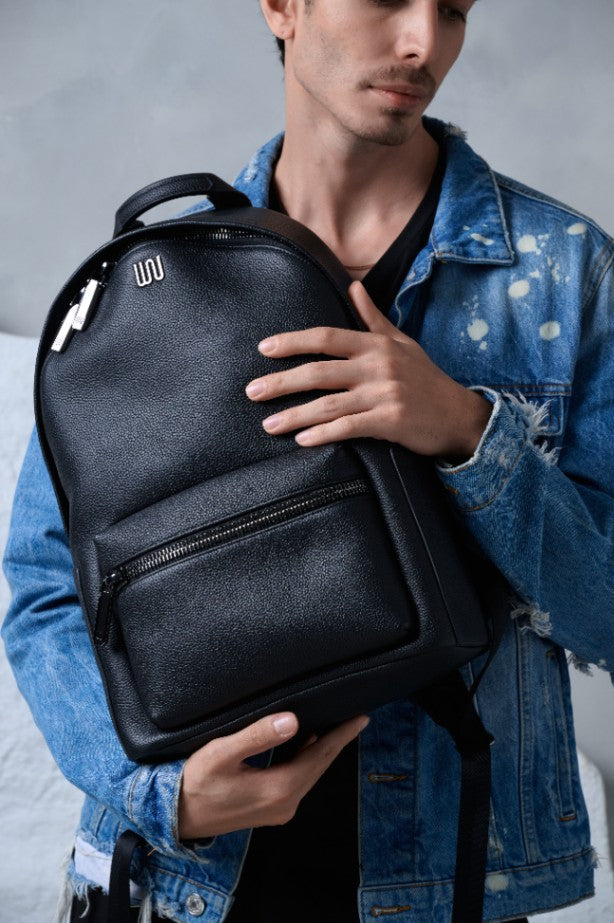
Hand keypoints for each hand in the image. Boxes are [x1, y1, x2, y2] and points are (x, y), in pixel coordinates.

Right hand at [177, 711, 368, 839]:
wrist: (175, 816)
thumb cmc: (194, 782)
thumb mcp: (222, 753)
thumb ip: (257, 735)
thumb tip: (292, 720)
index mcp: (279, 789)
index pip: (319, 756)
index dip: (341, 735)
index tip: (360, 717)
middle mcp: (285, 803)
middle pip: (319, 766)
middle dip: (337, 741)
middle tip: (356, 718)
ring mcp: (278, 809)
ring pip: (309, 774)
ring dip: (323, 751)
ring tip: (337, 728)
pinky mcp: (269, 809)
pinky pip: (297, 780)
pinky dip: (307, 761)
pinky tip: (306, 744)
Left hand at [245, 280, 491, 459]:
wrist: (460, 415)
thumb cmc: (426, 379)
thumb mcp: (402, 343)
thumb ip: (373, 318)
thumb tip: (352, 288)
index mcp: (376, 345)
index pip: (325, 337)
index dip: (292, 342)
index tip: (263, 349)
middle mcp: (378, 367)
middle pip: (318, 372)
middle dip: (281, 382)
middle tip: (251, 392)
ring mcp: (384, 395)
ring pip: (328, 404)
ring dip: (294, 415)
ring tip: (268, 425)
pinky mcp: (391, 422)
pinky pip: (349, 428)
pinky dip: (323, 434)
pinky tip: (302, 440)